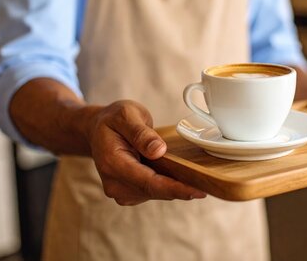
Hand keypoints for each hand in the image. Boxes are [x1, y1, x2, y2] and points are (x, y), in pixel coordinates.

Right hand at [86, 100, 206, 204]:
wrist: (98, 129)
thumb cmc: (114, 119)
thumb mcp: (126, 114)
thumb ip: (141, 132)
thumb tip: (158, 150)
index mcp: (112, 162)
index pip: (148, 182)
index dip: (175, 188)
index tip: (198, 191)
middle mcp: (114, 182)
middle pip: (154, 191)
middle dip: (181, 189)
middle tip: (208, 184)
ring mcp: (120, 190)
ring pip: (155, 193)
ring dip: (174, 186)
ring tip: (192, 175)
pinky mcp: (128, 192)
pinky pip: (153, 191)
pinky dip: (167, 184)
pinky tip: (177, 174)